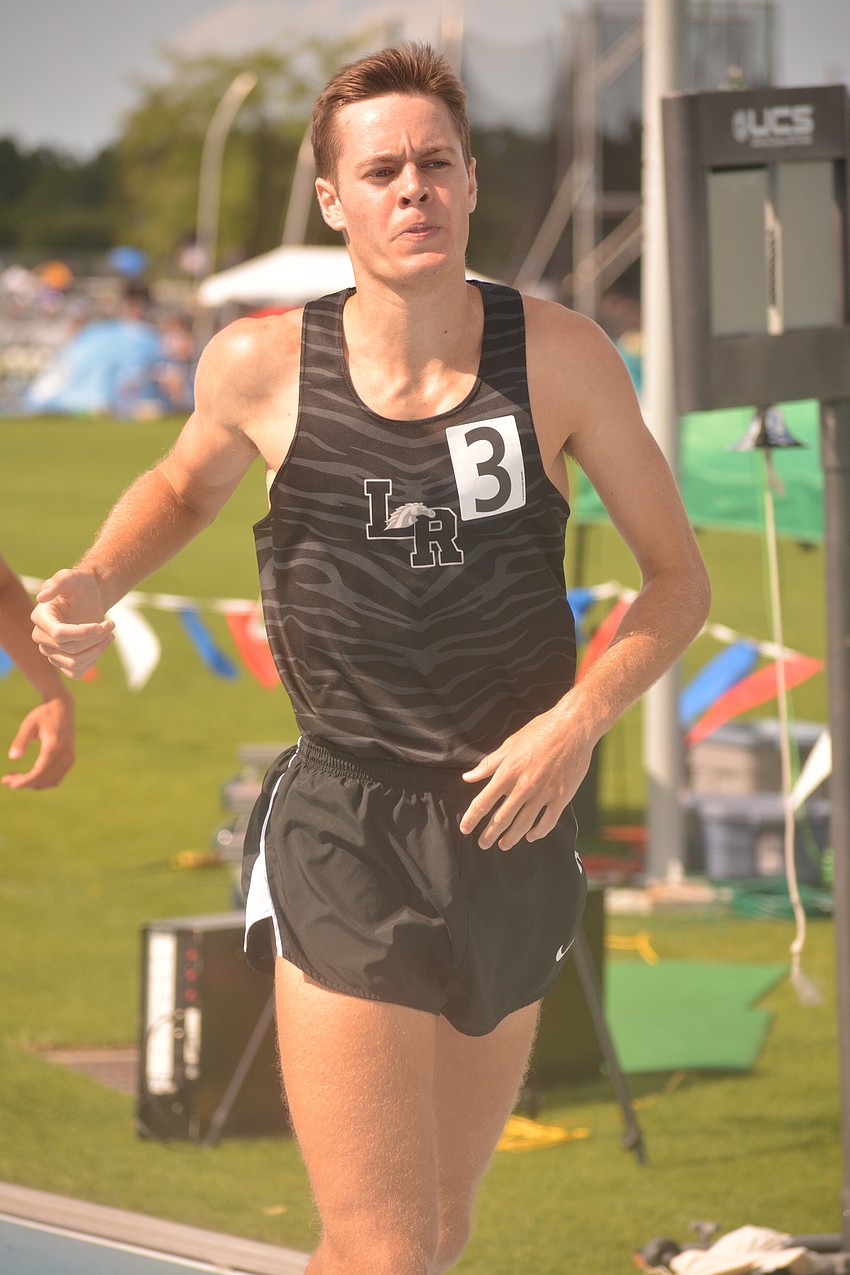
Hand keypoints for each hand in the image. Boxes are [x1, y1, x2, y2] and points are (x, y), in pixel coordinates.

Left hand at [2, 693, 74, 789]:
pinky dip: (42, 781)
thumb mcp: (29, 724)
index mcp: (55, 747)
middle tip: (6, 779)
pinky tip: (29, 775)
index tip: (10, 785)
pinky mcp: (69, 760)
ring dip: (33, 784)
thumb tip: (12, 758)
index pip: (39, 772)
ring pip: (51, 782)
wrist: (62, 706)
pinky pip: (56, 778)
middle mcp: (65, 756)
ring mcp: (69, 759)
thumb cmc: (43, 714)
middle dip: (25, 783)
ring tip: (15, 778)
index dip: (25, 781)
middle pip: (44, 779)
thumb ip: (20, 740)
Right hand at [31, 568, 114, 678]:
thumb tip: (40, 597)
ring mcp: (50, 651)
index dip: (83, 633)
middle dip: (96, 638)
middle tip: (111, 624)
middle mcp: (41, 637)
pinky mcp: (61, 662)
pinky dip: (91, 663)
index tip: (103, 625)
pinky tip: (100, 646)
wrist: (88, 596)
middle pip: (70, 649)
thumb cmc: (80, 584)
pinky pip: (75, 673)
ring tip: (110, 634)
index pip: (59, 634)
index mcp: (40, 617)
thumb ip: (56, 583)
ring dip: (98, 650)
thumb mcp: (71, 577)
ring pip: (74, 663)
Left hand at [459, 706, 593, 850]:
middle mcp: (524, 786)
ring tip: (503, 845)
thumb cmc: (540, 731)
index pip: (483, 802)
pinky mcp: (562, 797)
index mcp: (508, 772)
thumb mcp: (510, 744)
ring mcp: (544, 793)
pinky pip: (547, 822)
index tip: (464, 828)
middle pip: (501, 818)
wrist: (573, 727)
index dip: (472, 818)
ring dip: (511, 838)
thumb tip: (467, 777)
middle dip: (489, 834)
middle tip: (482, 844)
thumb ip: (489, 764)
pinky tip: (531, 836)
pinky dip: (538, 832)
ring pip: (523, 825)